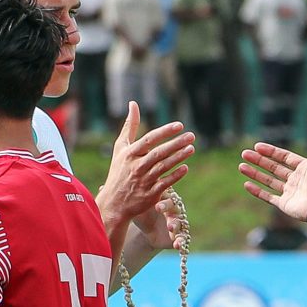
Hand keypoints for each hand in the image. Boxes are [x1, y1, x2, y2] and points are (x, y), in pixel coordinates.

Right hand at [96, 104, 196, 244]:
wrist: (114, 202)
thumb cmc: (119, 170)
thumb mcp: (121, 147)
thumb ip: (129, 126)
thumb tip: (133, 103)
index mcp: (130, 153)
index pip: (149, 139)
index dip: (165, 132)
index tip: (180, 125)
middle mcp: (137, 166)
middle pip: (159, 153)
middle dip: (176, 143)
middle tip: (191, 136)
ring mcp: (144, 181)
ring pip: (164, 167)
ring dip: (179, 157)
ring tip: (192, 148)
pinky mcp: (151, 194)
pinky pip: (166, 183)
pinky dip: (175, 176)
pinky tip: (186, 167)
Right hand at [238, 112, 306, 220]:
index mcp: (304, 168)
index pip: (284, 157)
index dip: (270, 151)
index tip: (257, 146)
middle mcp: (296, 180)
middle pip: (273, 168)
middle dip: (258, 160)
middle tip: (244, 154)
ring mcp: (290, 193)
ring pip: (268, 181)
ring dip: (254, 173)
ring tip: (241, 166)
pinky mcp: (285, 205)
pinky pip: (268, 197)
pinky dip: (257, 191)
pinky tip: (246, 184)